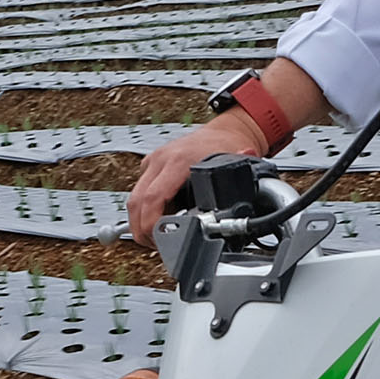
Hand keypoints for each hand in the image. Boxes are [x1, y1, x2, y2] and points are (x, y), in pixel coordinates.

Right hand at [129, 114, 262, 241]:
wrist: (220, 133)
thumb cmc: (226, 147)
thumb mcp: (234, 164)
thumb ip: (239, 167)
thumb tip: (245, 162)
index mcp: (178, 160)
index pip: (153, 198)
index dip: (151, 224)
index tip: (158, 240)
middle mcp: (161, 159)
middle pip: (137, 202)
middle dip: (143, 230)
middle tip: (157, 245)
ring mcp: (153, 162)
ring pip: (134, 200)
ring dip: (141, 222)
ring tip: (158, 236)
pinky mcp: (150, 167)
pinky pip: (139, 193)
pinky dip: (145, 211)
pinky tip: (160, 220)